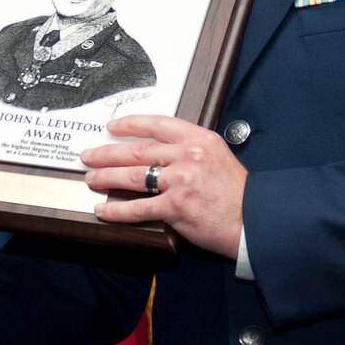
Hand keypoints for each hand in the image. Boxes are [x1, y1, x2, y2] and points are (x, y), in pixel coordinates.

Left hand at [81, 114, 244, 258]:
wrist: (255, 221)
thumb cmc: (239, 194)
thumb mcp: (218, 157)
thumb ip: (192, 151)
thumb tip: (162, 154)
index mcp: (199, 139)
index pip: (157, 124)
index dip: (130, 123)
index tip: (111, 126)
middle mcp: (188, 156)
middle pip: (138, 150)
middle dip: (107, 153)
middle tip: (89, 155)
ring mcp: (181, 181)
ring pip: (133, 176)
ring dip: (107, 178)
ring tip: (91, 180)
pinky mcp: (175, 208)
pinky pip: (138, 208)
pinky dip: (117, 211)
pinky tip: (103, 211)